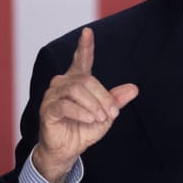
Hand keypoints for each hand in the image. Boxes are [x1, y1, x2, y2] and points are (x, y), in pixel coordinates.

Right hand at [33, 27, 138, 182]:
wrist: (68, 151)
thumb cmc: (84, 129)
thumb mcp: (106, 115)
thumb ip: (116, 100)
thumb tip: (134, 88)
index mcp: (77, 81)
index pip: (81, 59)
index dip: (85, 46)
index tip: (88, 31)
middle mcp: (62, 83)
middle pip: (86, 80)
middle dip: (103, 97)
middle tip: (113, 113)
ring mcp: (52, 95)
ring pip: (76, 90)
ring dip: (93, 105)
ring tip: (100, 118)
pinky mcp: (47, 109)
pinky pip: (65, 105)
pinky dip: (81, 112)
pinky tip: (90, 119)